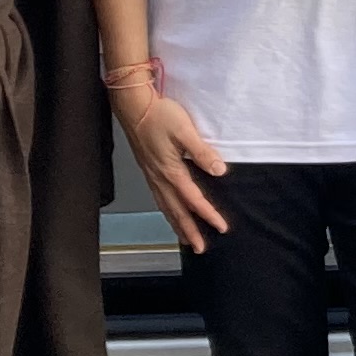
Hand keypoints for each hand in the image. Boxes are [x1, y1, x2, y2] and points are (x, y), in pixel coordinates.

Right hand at [118, 83, 232, 246]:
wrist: (133, 106)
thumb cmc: (159, 115)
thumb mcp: (184, 130)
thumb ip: (201, 152)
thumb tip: (219, 171)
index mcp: (170, 171)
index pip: (193, 199)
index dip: (208, 215)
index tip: (221, 227)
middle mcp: (159, 178)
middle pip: (176, 211)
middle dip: (189, 231)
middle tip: (199, 248)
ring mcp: (152, 175)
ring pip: (166, 207)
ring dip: (176, 224)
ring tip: (185, 239)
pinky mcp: (148, 170)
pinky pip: (159, 198)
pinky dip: (166, 211)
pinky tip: (170, 212)